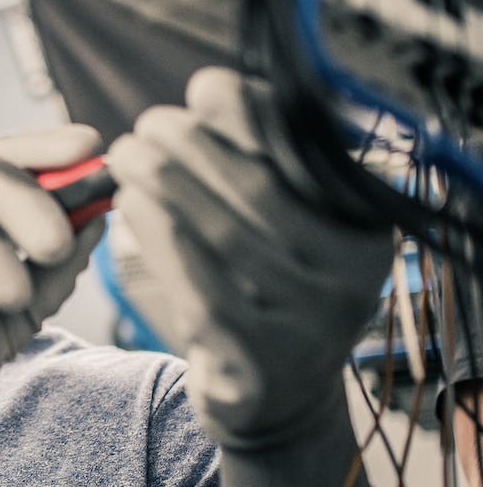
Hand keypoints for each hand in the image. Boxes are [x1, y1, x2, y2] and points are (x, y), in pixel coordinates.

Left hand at [106, 66, 394, 486]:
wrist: (276, 399)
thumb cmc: (264, 287)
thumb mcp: (283, 224)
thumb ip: (260, 163)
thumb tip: (207, 89)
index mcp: (363, 225)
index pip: (309, 152)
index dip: (252, 110)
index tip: (203, 87)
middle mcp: (349, 272)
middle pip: (261, 189)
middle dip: (191, 145)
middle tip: (144, 126)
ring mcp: (306, 322)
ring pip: (227, 236)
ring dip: (165, 185)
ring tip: (125, 156)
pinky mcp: (256, 362)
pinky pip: (202, 291)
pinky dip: (161, 242)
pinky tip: (130, 210)